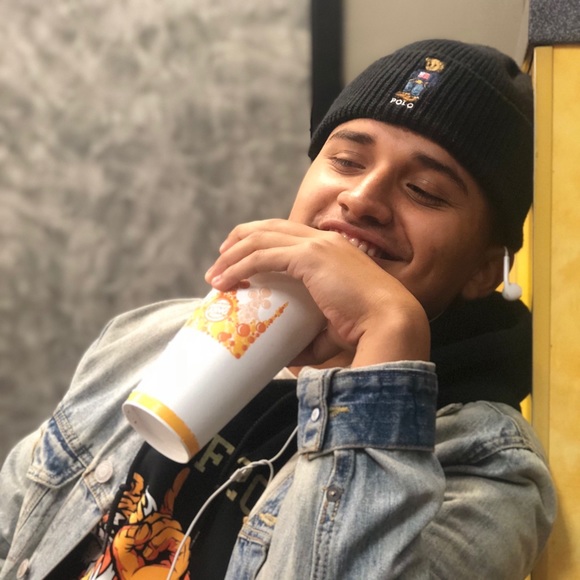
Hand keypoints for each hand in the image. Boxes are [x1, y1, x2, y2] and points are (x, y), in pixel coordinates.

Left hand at [205, 220, 429, 366]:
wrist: (390, 322)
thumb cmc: (365, 329)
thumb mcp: (330, 329)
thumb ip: (308, 338)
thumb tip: (285, 356)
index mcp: (331, 249)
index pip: (287, 234)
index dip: (260, 240)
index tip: (239, 257)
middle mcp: (323, 240)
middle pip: (269, 227)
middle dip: (240, 239)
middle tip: (220, 260)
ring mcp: (317, 245)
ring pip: (261, 239)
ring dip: (233, 255)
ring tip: (215, 276)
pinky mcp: (310, 257)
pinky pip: (263, 256)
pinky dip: (240, 265)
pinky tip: (226, 280)